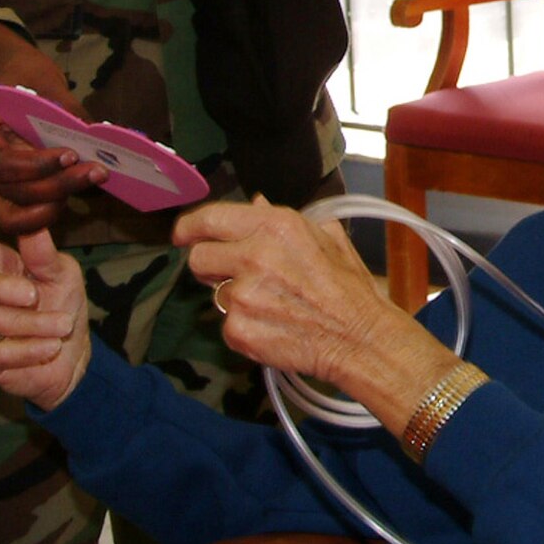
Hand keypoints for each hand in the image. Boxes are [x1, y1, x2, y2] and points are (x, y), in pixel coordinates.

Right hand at [0, 26, 108, 234]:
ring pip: (17, 211)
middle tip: (98, 171)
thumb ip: (67, 112)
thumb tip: (99, 140)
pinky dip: (49, 208)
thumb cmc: (19, 72)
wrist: (3, 73)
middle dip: (59, 185)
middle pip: (13, 191)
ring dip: (56, 202)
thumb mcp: (43, 79)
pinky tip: (77, 188)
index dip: (38, 166)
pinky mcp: (1, 191)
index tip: (72, 154)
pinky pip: (21, 213)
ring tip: (90, 178)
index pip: (1, 163)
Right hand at [0, 224, 91, 408]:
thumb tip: (34, 225)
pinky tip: (51, 346)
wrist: (71, 354)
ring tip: (63, 325)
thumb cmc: (61, 305)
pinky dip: (28, 350)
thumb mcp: (62, 275)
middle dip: (5, 288)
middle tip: (35, 296)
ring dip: (35, 323)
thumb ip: (43, 254)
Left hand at [172, 198, 454, 436]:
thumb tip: (253, 203)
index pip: (210, 218)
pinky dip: (244, 328)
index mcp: (275, 225)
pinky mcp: (239, 330)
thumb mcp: (325, 238)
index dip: (190, 227)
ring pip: (214, 294)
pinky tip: (273, 327)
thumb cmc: (348, 288)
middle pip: (198, 258)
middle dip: (209, 267)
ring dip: (234, 300)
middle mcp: (254, 255)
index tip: (183, 235)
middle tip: (232, 276)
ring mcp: (243, 295)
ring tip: (271, 306)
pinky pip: (227, 325)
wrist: (360, 340)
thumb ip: (282, 218)